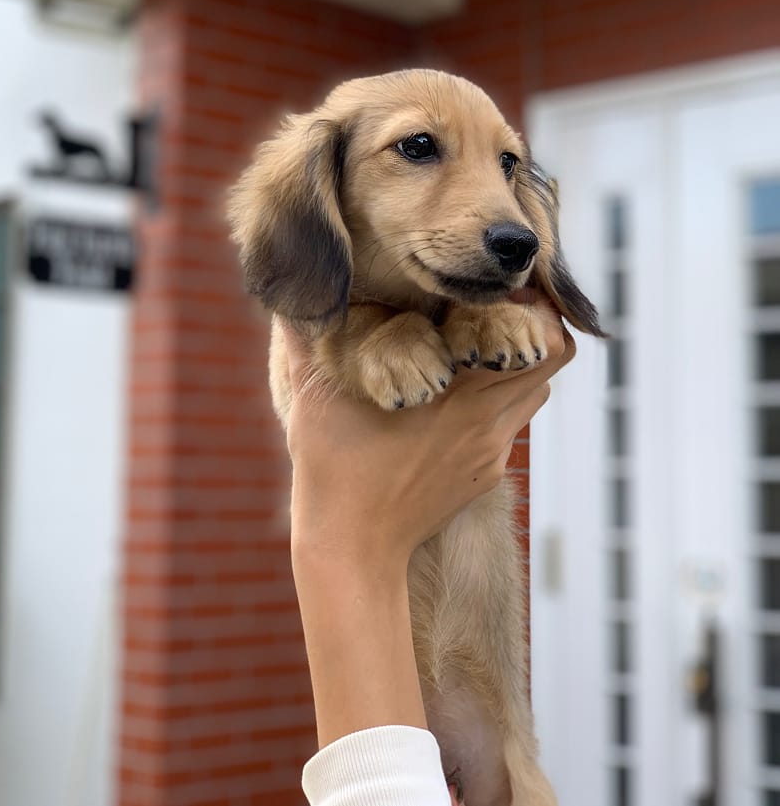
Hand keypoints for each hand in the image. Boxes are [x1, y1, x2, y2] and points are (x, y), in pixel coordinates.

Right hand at [285, 296, 574, 576]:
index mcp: (464, 395)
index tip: (501, 289)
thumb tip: (291, 288)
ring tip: (473, 347)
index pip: (542, 343)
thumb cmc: (333, 469)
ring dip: (515, 365)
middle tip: (491, 309)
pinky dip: (495, 401)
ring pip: (532, 393)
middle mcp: (490, 422)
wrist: (352, 551)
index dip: (532, 310)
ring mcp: (491, 453)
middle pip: (550, 362)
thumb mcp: (315, 394)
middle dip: (530, 330)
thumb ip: (305, 334)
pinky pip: (508, 426)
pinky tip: (452, 395)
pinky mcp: (484, 476)